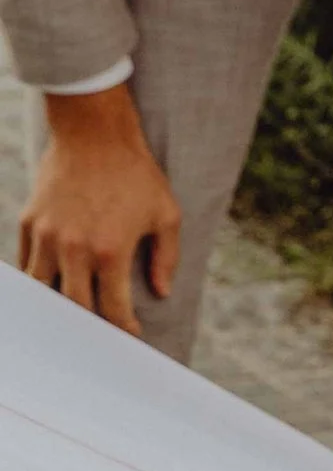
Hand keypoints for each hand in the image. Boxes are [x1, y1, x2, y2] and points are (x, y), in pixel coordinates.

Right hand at [17, 85, 180, 333]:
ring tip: (70, 321)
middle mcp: (74, 249)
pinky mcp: (29, 223)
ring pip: (43, 291)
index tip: (128, 336)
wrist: (93, 133)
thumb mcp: (166, 213)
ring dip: (58, 308)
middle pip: (75, 307)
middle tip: (99, 337)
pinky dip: (38, 281)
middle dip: (89, 327)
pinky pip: (28, 264)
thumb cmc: (135, 173)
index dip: (121, 328)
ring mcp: (47, 237)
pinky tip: (49, 291)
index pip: (112, 308)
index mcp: (110, 251)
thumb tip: (162, 292)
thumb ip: (166, 257)